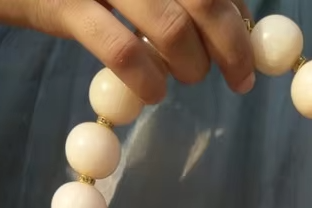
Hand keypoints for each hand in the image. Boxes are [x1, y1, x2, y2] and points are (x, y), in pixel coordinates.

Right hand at [0, 0, 254, 103]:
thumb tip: (233, 22)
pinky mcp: (64, 3)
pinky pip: (121, 50)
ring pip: (170, 23)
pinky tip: (153, 93)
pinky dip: (147, 79)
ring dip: (191, 64)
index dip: (240, 14)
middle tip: (240, 81)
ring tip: (187, 80)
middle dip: (232, 45)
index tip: (247, 47)